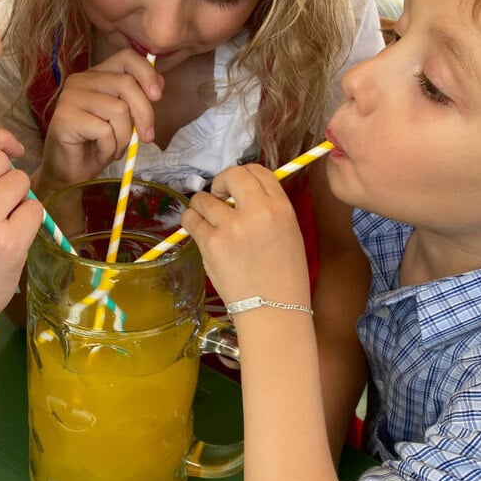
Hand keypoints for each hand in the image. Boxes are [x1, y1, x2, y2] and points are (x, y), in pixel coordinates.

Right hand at [35, 49, 162, 195]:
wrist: (71, 173)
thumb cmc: (97, 145)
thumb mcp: (124, 120)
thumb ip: (137, 99)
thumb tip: (158, 85)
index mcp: (96, 75)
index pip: (126, 57)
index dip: (147, 73)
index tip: (157, 97)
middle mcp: (80, 80)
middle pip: (126, 84)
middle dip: (144, 114)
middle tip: (146, 138)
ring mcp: (70, 97)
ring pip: (118, 109)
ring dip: (124, 137)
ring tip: (115, 148)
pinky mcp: (65, 117)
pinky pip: (104, 131)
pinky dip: (110, 148)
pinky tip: (101, 153)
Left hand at [181, 164, 310, 309]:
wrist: (274, 309)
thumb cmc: (284, 276)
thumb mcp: (289, 232)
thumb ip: (268, 209)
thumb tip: (240, 194)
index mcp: (281, 207)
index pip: (258, 171)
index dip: (242, 175)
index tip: (234, 188)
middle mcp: (257, 212)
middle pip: (231, 175)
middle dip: (220, 183)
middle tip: (218, 198)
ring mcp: (232, 227)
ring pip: (203, 198)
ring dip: (201, 205)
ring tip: (207, 219)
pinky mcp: (212, 244)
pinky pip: (191, 220)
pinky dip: (191, 222)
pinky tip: (198, 229)